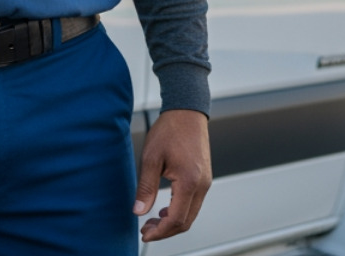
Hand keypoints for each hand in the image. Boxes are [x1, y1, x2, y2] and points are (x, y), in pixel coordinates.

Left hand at [133, 108, 211, 241]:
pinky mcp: (205, 178)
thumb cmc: (170, 130)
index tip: (145, 233)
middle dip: (165, 231)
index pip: (176, 219)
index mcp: (189, 181)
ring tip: (152, 220)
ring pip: (191, 214)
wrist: (187, 111)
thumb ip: (145, 187)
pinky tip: (164, 208)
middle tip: (146, 230)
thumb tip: (138, 211)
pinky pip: (194, 203)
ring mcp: (206, 182)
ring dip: (172, 222)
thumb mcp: (151, 158)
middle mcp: (202, 185)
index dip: (160, 232)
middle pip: (186, 221)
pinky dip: (180, 211)